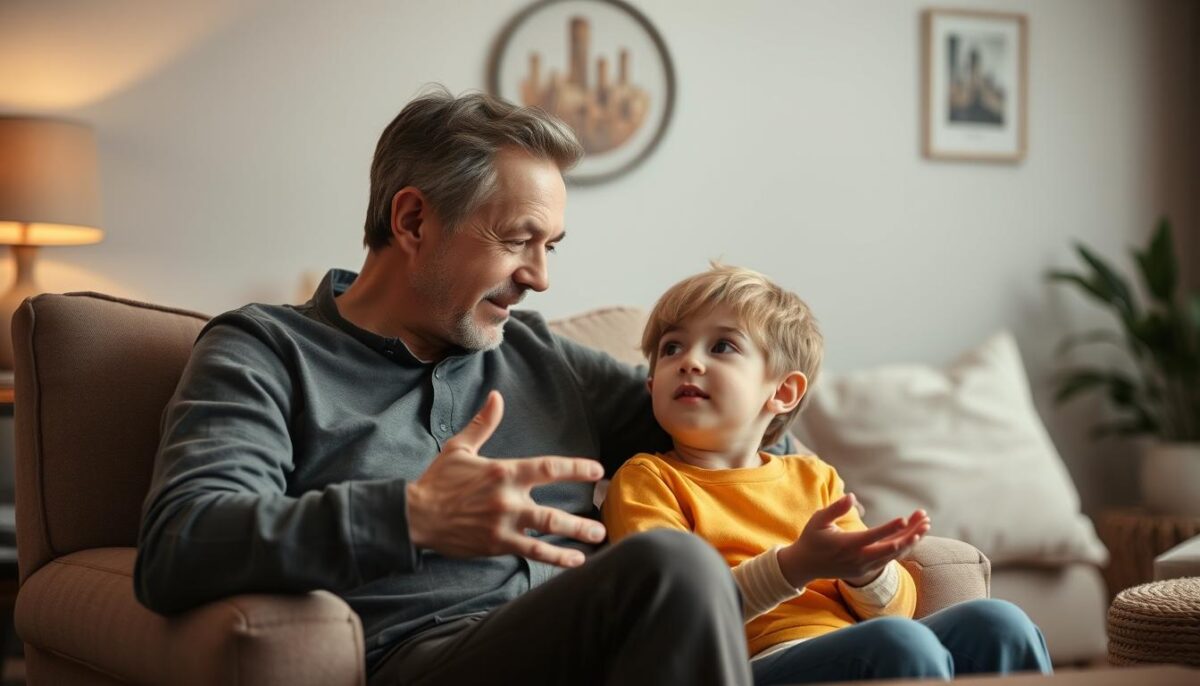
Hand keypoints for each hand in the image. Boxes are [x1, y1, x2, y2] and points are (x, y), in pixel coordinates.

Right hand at [406, 391, 606, 567]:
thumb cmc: (438, 480)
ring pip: (546, 533)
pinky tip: (573, 561)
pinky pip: (531, 552)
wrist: (415, 515)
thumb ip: (484, 424)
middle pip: (553, 510)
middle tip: (603, 522)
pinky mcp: (496, 544)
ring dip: (574, 537)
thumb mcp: (460, 448)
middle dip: (581, 519)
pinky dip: (554, 557)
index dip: (576, 469)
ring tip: (596, 539)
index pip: (548, 468)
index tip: (597, 471)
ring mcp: (503, 525)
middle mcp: (507, 499)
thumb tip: (496, 396)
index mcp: (503, 471)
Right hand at [776, 493, 930, 588]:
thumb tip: (852, 496)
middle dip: (910, 535)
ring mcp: (864, 567)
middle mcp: (858, 558)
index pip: (873, 536)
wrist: (806, 566)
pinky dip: (902, 548)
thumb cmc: (812, 538)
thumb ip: (835, 508)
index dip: (889, 528)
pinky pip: (889, 560)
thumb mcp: (818, 520)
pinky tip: (913, 537)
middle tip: (925, 522)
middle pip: (891, 548)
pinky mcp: (867, 571)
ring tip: (925, 526)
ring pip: (893, 555)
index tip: (904, 519)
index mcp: (847, 544)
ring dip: (910, 541)